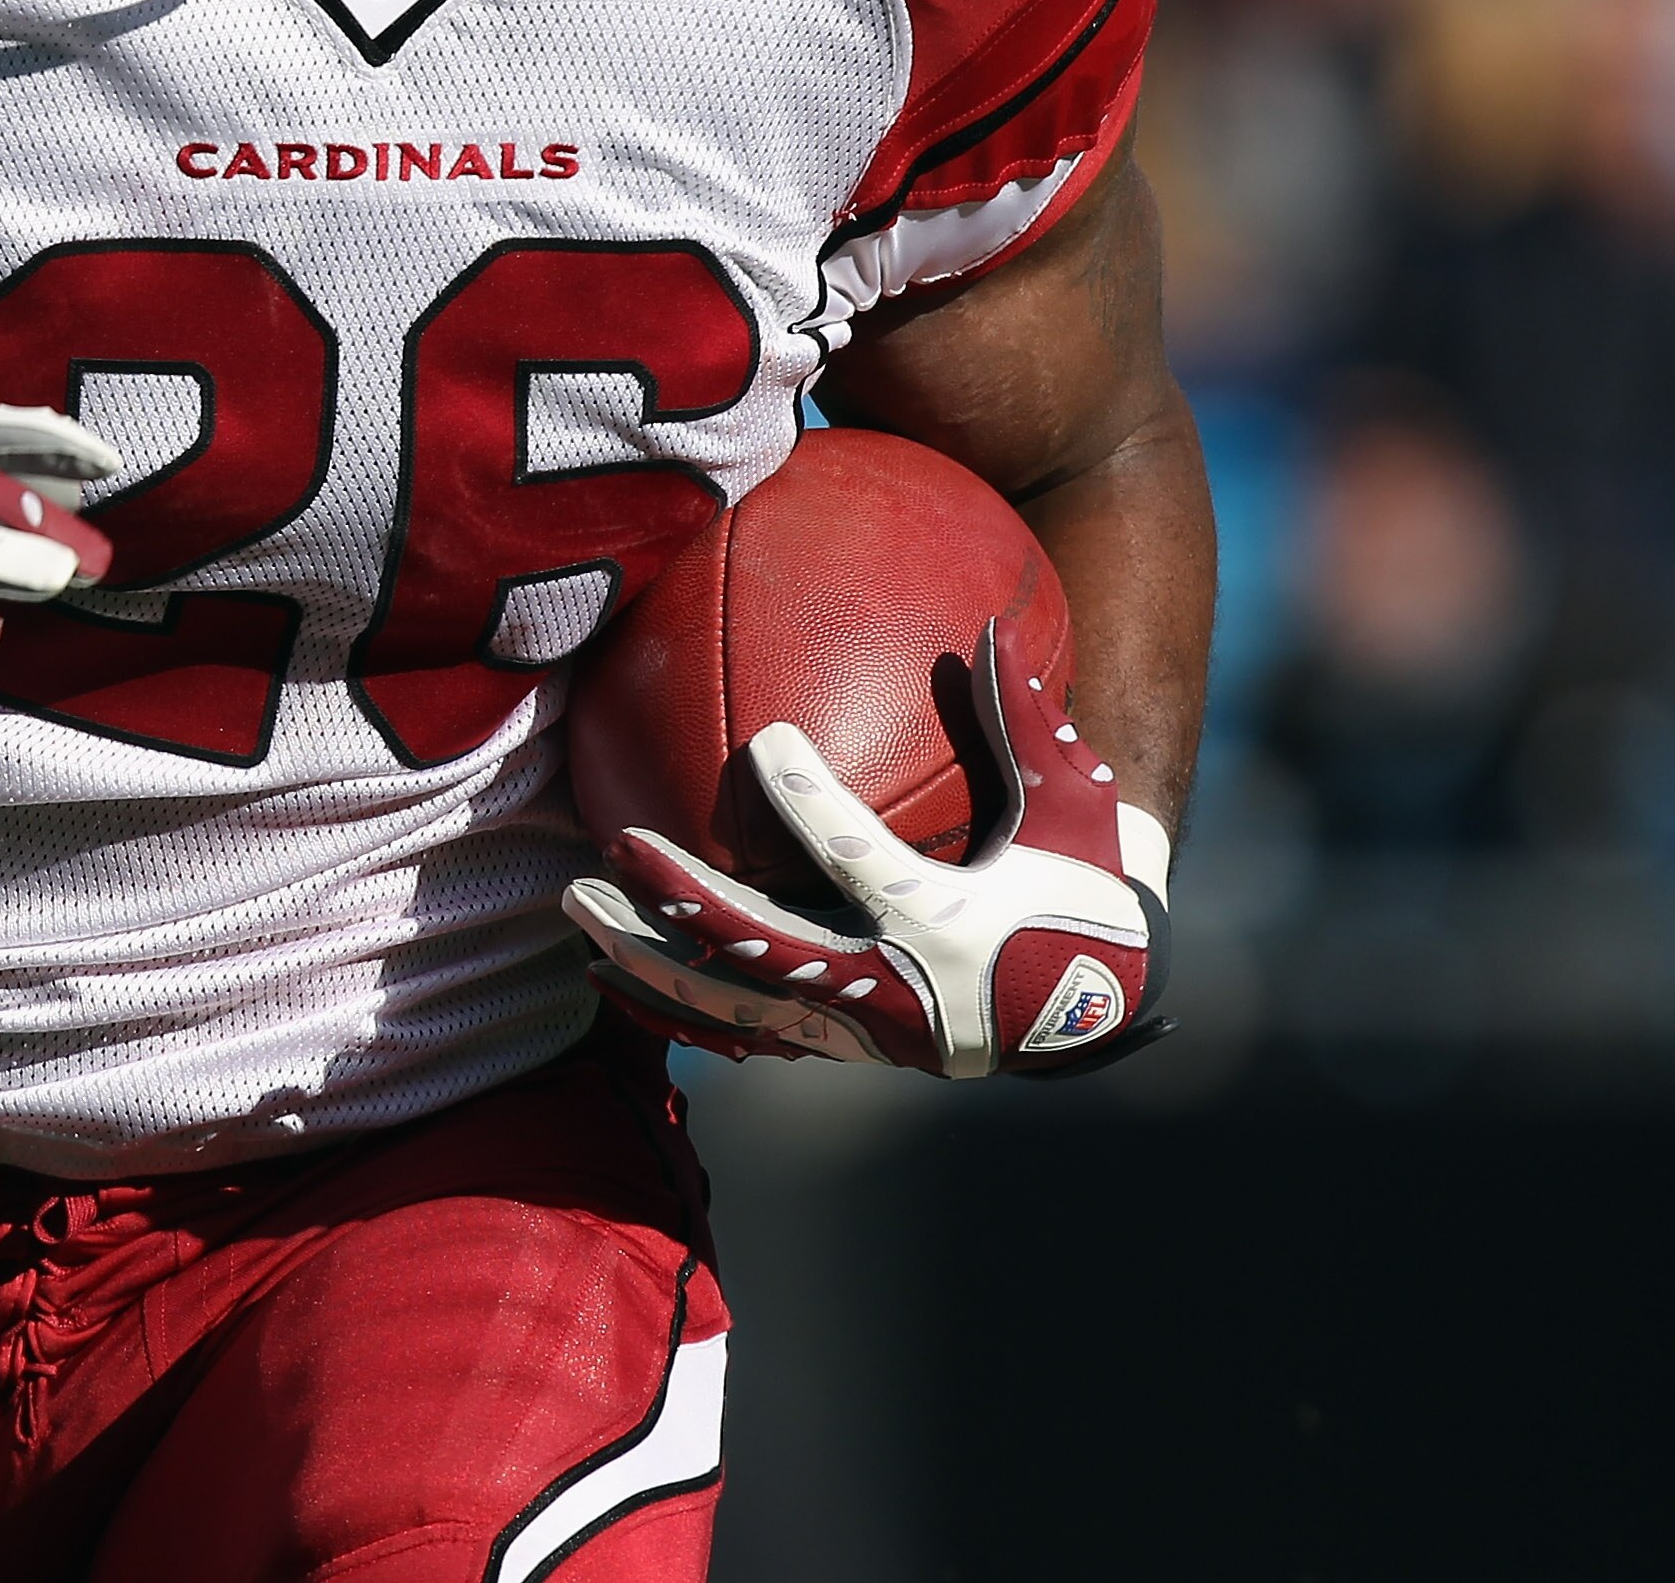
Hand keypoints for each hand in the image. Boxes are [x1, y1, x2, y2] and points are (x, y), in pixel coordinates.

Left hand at [563, 622, 1172, 1077]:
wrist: (1099, 1009)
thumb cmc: (1079, 885)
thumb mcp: (1071, 804)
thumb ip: (1025, 720)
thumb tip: (993, 626)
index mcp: (947, 926)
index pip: (862, 863)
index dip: (811, 806)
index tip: (765, 744)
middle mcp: (893, 991)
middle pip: (766, 950)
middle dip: (684, 899)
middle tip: (616, 839)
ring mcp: (857, 1032)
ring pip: (732, 1004)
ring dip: (648, 956)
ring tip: (575, 904)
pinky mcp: (836, 1048)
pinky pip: (737, 1032)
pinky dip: (670, 1004)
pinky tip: (606, 969)